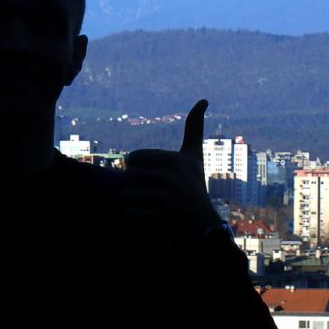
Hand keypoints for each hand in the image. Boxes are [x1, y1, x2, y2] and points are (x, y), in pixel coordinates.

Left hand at [123, 100, 220, 248]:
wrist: (204, 228)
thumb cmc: (193, 187)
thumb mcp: (194, 156)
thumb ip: (194, 128)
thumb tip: (203, 99)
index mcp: (177, 159)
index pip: (133, 157)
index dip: (138, 168)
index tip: (155, 177)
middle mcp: (174, 178)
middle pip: (128, 176)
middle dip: (135, 187)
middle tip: (154, 195)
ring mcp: (169, 199)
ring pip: (125, 195)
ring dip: (132, 203)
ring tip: (150, 207)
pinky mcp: (162, 219)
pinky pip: (129, 213)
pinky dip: (134, 218)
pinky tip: (151, 219)